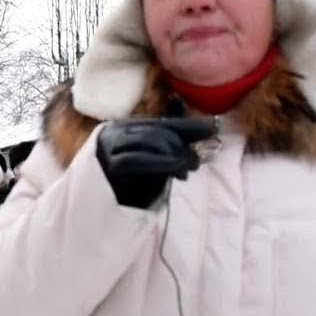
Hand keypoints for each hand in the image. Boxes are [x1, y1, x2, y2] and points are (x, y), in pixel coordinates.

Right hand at [96, 116, 216, 208]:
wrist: (103, 213)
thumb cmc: (131, 184)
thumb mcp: (152, 158)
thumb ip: (166, 135)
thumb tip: (181, 102)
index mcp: (125, 127)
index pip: (161, 122)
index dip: (188, 125)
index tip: (212, 128)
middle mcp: (115, 133)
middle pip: (157, 130)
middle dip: (182, 144)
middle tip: (196, 161)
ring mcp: (110, 148)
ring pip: (150, 141)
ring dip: (175, 154)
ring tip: (186, 170)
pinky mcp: (109, 166)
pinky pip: (138, 159)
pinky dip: (162, 162)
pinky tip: (176, 170)